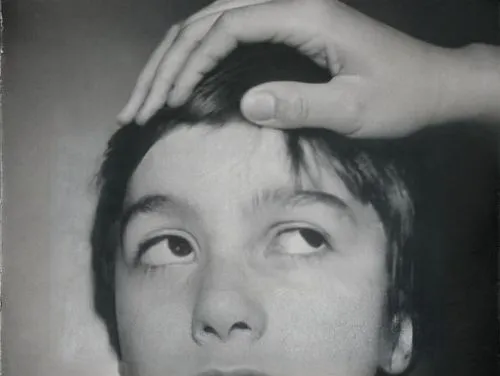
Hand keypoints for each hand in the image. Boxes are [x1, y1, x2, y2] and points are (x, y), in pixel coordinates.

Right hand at [118, 0, 499, 136]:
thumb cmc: (400, 96)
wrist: (430, 86)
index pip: (226, 27)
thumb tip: (244, 102)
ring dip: (172, 64)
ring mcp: (286, 19)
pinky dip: (197, 65)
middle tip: (135, 108)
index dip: (188, 64)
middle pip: (206, 22)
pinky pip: (228, 41)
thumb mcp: (356, 108)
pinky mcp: (286, 37)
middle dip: (164, 66)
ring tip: (145, 100)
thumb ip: (303, 104)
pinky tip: (180, 87)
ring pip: (210, 29)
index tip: (166, 103)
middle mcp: (290, 7)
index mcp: (305, 14)